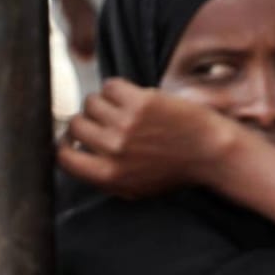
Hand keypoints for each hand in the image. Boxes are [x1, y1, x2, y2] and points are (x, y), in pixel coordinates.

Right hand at [57, 78, 231, 197]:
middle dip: (86, 120)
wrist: (211, 153)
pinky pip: (111, 85)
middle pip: (75, 125)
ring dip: (103, 102)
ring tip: (121, 108)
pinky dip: (117, 88)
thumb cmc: (174, 171)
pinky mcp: (141, 102)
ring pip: (91, 102)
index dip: (63, 145)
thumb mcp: (133, 188)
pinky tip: (132, 96)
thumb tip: (70, 154)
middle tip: (104, 120)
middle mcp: (113, 151)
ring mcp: (126, 125)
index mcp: (108, 176)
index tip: (72, 139)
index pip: (63, 157)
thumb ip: (101, 176)